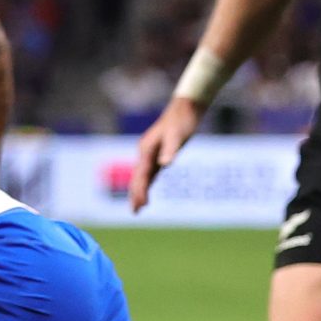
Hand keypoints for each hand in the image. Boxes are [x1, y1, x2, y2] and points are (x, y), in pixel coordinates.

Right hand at [128, 97, 200, 213]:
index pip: (141, 175)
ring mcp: (151, 154)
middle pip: (137, 178)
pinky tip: (147, 191)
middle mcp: (145, 153)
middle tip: (134, 212)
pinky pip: (150, 173)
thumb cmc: (182, 121)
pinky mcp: (158, 154)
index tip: (140, 205)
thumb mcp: (177, 135)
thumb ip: (170, 150)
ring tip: (137, 208)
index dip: (140, 191)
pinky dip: (147, 184)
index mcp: (146, 150)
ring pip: (141, 177)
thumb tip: (165, 164)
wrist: (186, 108)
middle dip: (135, 195)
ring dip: (138, 192)